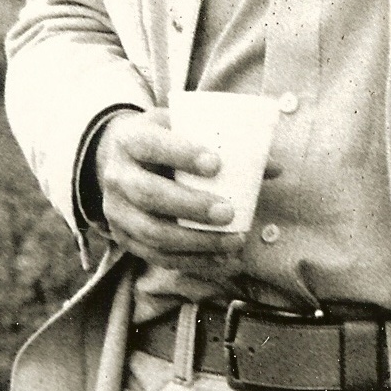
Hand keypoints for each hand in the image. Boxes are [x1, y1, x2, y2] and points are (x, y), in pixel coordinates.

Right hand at [93, 111, 250, 286]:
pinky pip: (156, 256)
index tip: (216, 163)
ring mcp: (116, 211)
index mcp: (130, 140)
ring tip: (234, 241)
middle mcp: (116, 176)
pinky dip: (192, 262)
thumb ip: (223, 142)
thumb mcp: (181, 128)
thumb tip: (274, 167)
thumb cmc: (164, 142)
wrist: (120, 161)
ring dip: (196, 241)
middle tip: (228, 211)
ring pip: (152, 232)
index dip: (181, 154)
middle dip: (190, 206)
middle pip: (148, 194)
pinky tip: (222, 261)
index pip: (150, 145)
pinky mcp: (124, 238)